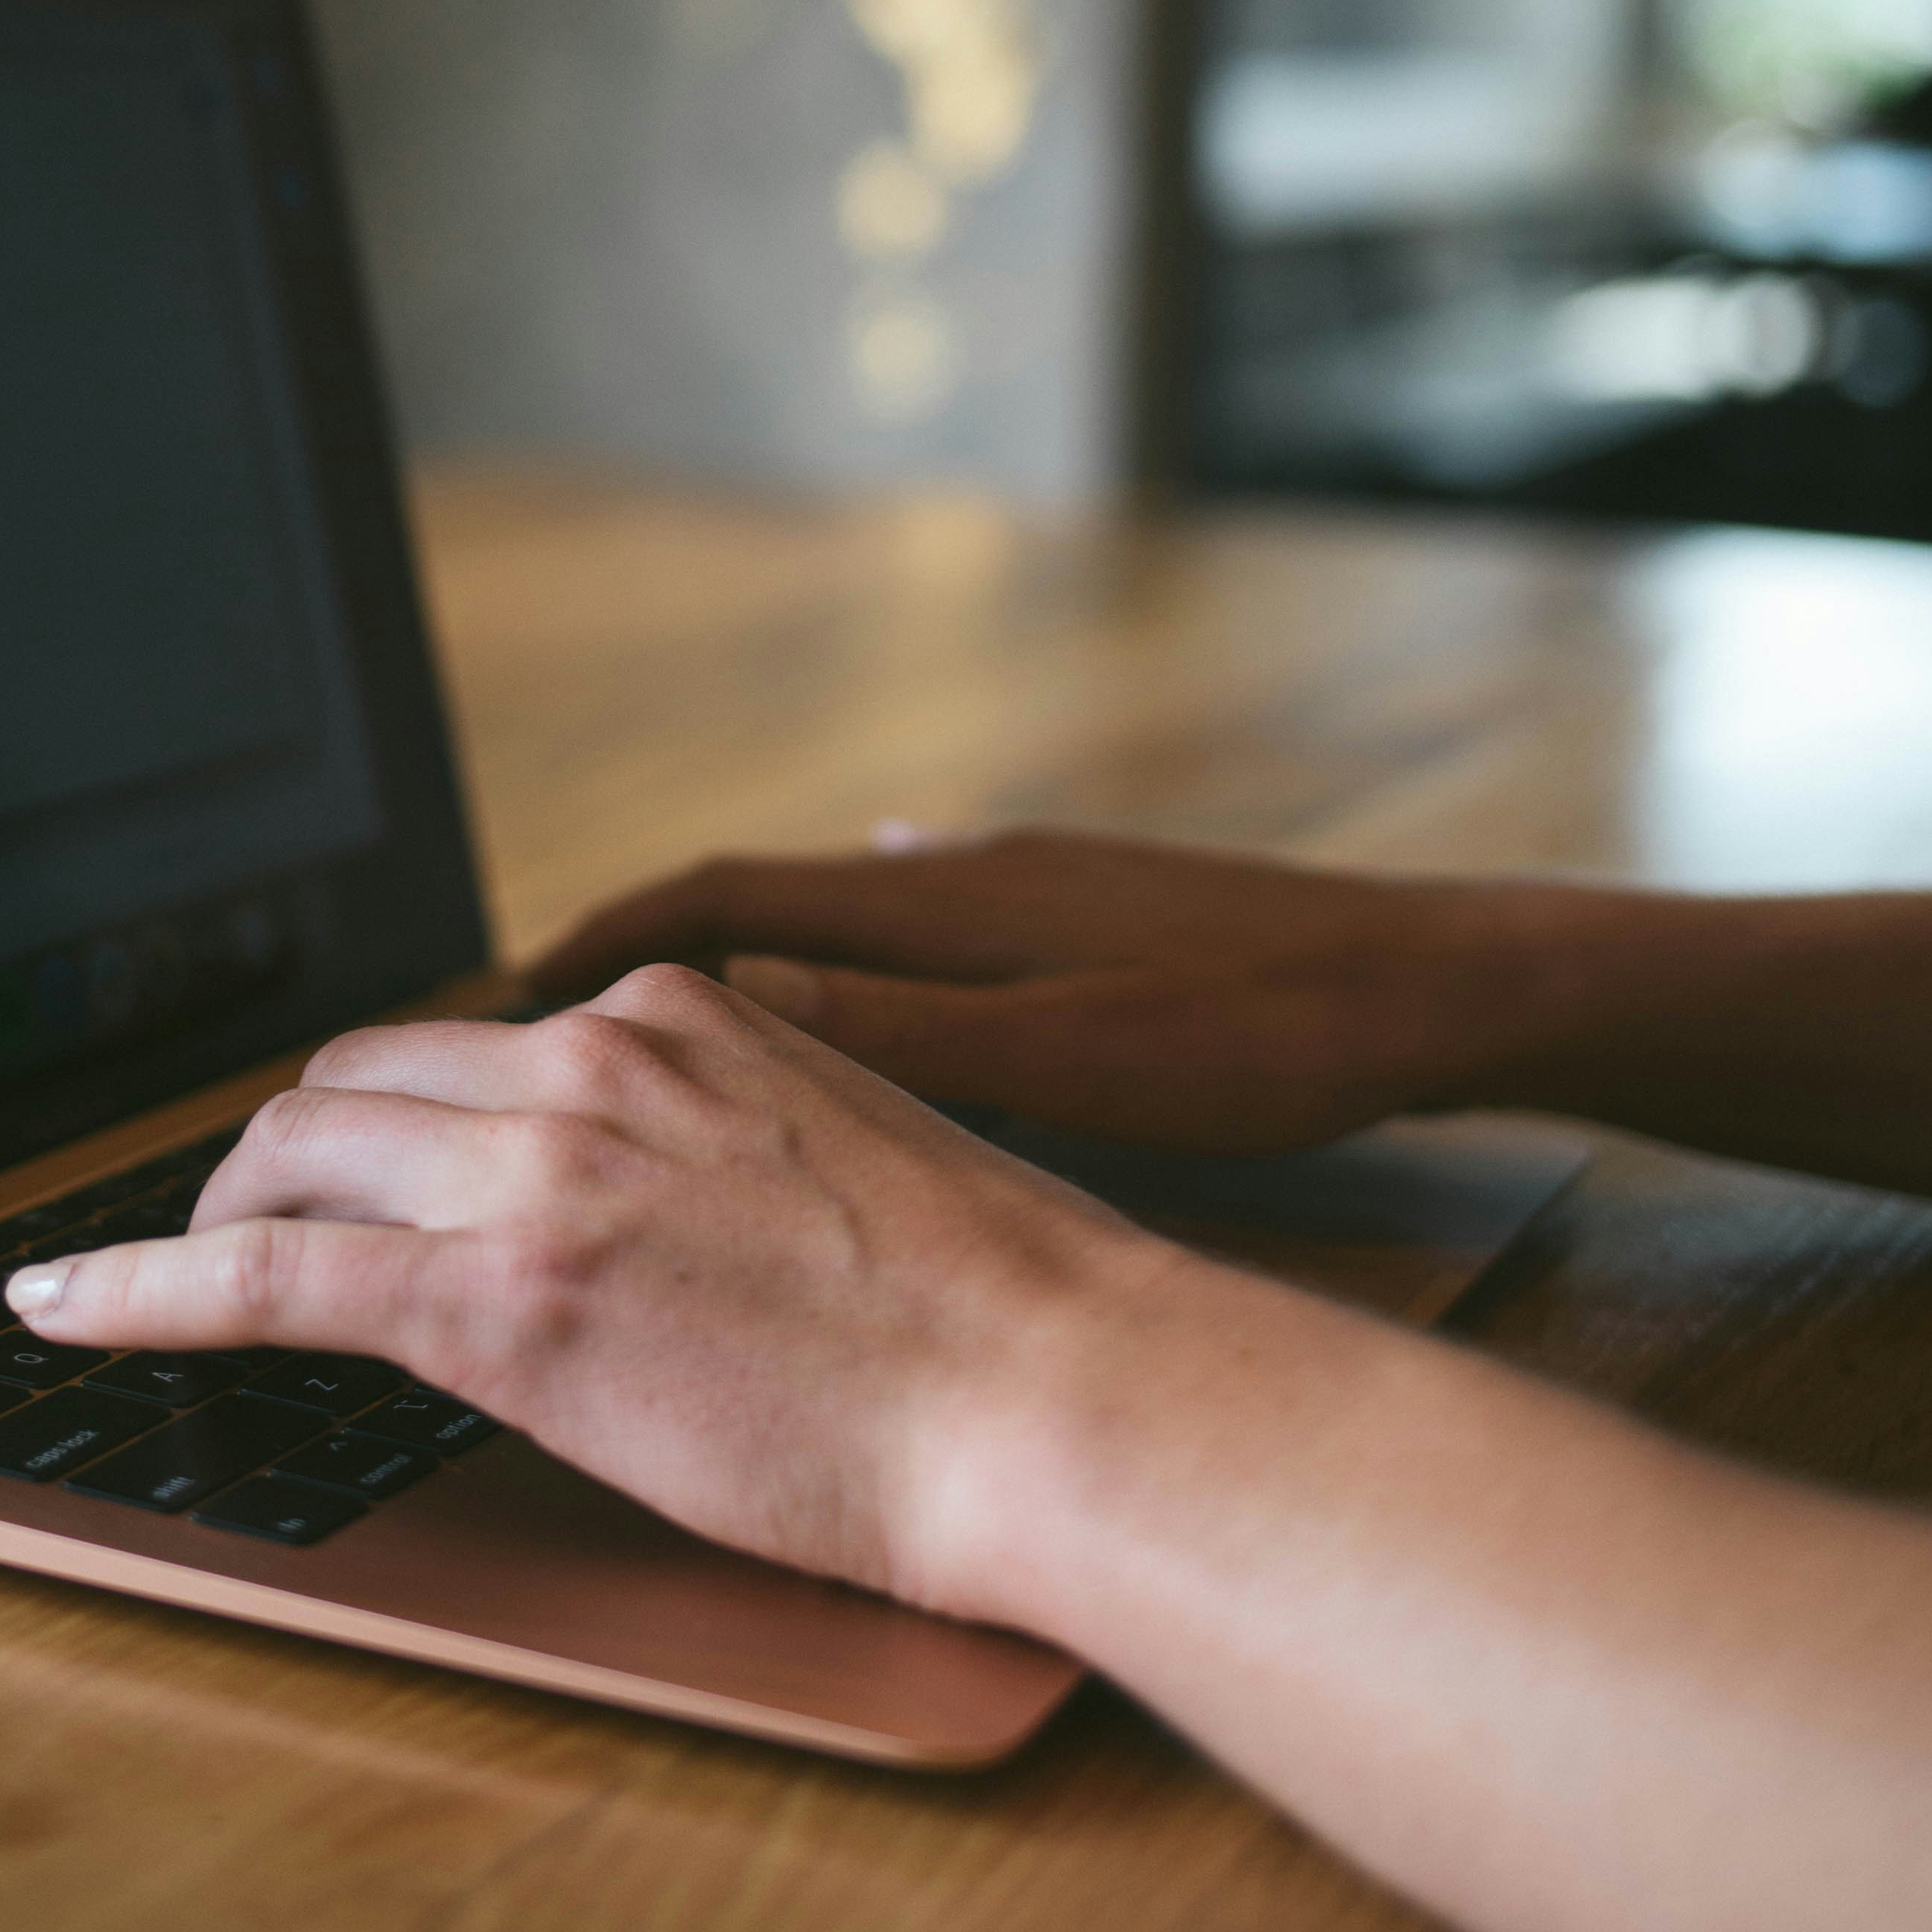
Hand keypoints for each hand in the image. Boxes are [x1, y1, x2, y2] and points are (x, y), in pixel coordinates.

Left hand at [3, 963, 1151, 1613]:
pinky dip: (133, 1287)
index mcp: (678, 1016)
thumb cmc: (998, 1318)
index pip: (464, 1040)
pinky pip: (258, 1278)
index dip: (380, 1112)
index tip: (342, 1156)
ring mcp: (536, 1176)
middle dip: (279, 1152)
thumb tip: (658, 1201)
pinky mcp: (497, 1306)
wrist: (1057, 1394)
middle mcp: (590, 1061)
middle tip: (246, 1226)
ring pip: (291, 1157)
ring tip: (153, 1278)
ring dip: (208, 1214)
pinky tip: (59, 1307)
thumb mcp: (845, 1158)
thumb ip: (722, 1143)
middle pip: (353, 1083)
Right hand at [518, 829, 1538, 1149]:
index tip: (496, 994)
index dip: (597, 945)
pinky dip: (833, 971)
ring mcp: (1024, 890)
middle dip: (628, 959)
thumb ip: (904, 1036)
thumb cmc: (1270, 1038)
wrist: (1435, 986)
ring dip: (725, 968)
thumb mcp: (1077, 1059)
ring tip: (645, 1041)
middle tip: (530, 1030)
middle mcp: (967, 873)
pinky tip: (838, 1012)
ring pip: (829, 918)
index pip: (719, 901)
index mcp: (945, 902)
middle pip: (752, 899)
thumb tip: (730, 1005)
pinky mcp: (1078, 920)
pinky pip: (909, 933)